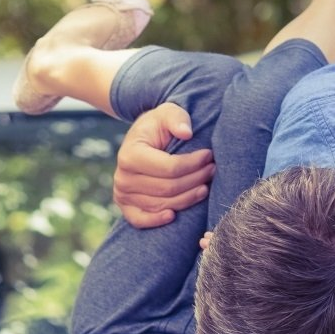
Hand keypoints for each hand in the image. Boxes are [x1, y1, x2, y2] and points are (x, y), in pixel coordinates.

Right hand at [113, 103, 214, 228]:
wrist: (141, 139)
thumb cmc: (157, 126)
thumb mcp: (166, 113)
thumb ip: (177, 118)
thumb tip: (186, 133)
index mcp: (129, 155)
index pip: (169, 168)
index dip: (193, 164)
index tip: (209, 156)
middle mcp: (122, 178)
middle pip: (168, 189)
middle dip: (195, 180)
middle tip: (212, 170)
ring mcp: (122, 195)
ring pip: (162, 204)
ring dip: (188, 198)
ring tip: (205, 186)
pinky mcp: (126, 207)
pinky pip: (141, 220)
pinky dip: (157, 220)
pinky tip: (174, 215)